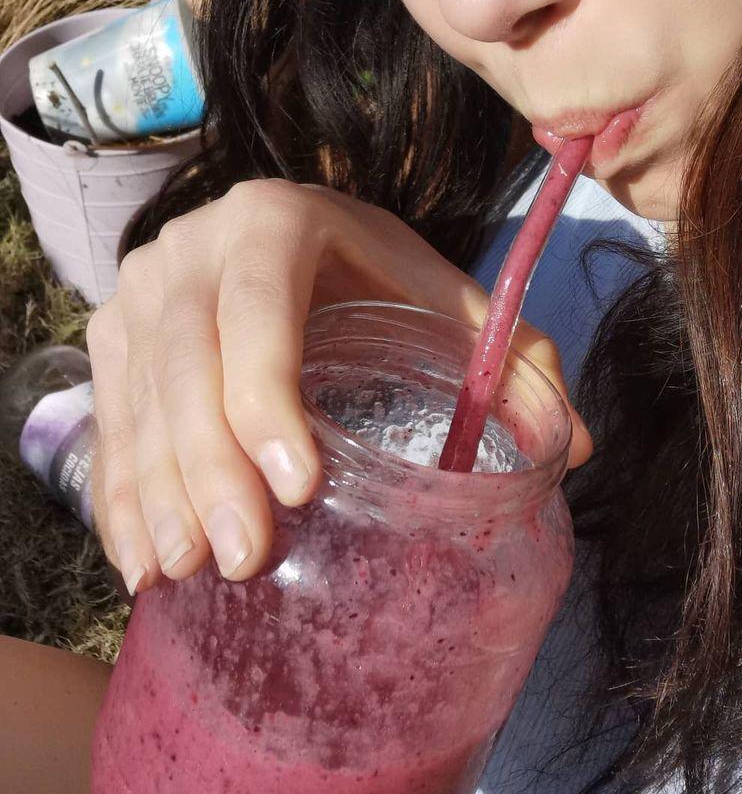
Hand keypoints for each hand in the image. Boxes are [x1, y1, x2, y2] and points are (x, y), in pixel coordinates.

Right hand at [86, 178, 590, 595]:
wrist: (281, 233)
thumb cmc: (371, 273)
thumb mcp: (440, 297)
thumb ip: (513, 358)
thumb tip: (580, 447)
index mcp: (274, 222)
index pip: (257, 309)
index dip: (266, 395)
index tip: (298, 484)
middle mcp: (190, 248)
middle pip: (186, 363)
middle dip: (210, 468)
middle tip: (243, 558)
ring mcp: (138, 293)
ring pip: (139, 399)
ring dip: (158, 493)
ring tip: (186, 571)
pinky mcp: (109, 339)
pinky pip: (109, 422)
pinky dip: (122, 495)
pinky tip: (144, 560)